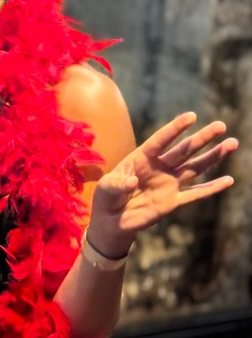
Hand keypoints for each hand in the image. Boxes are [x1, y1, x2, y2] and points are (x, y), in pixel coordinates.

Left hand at [88, 112, 237, 256]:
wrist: (112, 221)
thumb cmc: (107, 198)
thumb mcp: (106, 188)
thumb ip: (117, 184)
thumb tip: (132, 183)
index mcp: (141, 158)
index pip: (160, 140)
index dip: (175, 129)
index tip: (191, 116)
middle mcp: (159, 167)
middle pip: (184, 151)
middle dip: (202, 138)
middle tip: (220, 125)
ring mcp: (168, 183)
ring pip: (194, 167)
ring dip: (213, 157)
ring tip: (232, 143)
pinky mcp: (173, 201)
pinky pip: (195, 194)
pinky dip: (211, 188)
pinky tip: (228, 181)